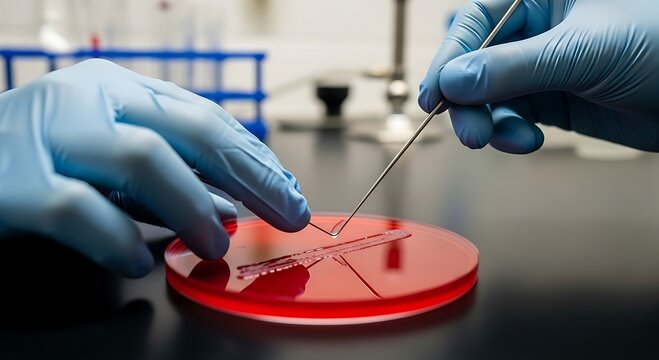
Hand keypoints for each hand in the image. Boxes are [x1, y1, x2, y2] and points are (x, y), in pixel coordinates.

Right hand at [0, 59, 309, 276]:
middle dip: (252, 176)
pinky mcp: (12, 180)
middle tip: (286, 213)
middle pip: (192, 130)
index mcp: (119, 90)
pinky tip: (137, 261)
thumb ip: (166, 178)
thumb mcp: (110, 158)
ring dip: (192, 207)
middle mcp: (89, 100)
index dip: (256, 160)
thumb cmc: (38, 158)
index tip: (290, 193)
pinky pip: (78, 208)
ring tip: (215, 242)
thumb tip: (230, 206)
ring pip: (143, 159)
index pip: (207, 119)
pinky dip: (117, 239)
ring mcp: (50, 134)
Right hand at [419, 0, 658, 153]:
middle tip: (468, 131)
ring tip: (507, 139)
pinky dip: (510, 134)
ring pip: (488, 96)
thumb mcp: (581, 52)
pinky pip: (510, 117)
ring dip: (489, 123)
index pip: (475, 21)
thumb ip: (512, 68)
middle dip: (466, 100)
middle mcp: (535, 28)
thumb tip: (452, 82)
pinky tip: (527, 141)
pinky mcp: (550, 99)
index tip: (436, 94)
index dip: (451, 57)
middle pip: (474, 62)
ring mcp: (540, 66)